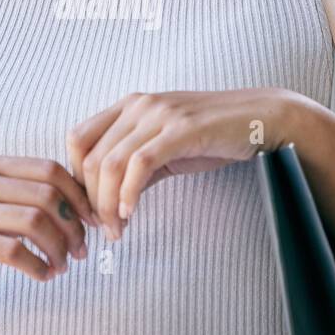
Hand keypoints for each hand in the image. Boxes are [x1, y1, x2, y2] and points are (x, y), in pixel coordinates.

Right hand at [0, 155, 97, 308]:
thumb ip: (30, 196)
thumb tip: (87, 205)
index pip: (50, 170)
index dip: (79, 197)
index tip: (91, 223)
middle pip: (46, 195)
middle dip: (72, 226)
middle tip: (80, 251)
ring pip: (34, 222)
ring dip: (58, 249)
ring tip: (62, 266)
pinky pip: (15, 251)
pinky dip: (37, 266)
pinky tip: (43, 276)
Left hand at [66, 89, 294, 238]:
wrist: (259, 118)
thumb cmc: (213, 133)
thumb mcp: (165, 145)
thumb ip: (136, 165)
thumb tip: (109, 200)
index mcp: (129, 105)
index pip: (78, 139)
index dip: (74, 177)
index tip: (86, 208)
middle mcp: (138, 105)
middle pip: (90, 157)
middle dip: (89, 200)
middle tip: (102, 228)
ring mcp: (159, 115)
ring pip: (110, 163)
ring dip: (107, 204)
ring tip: (116, 229)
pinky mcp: (180, 130)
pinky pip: (140, 164)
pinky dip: (128, 193)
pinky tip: (130, 213)